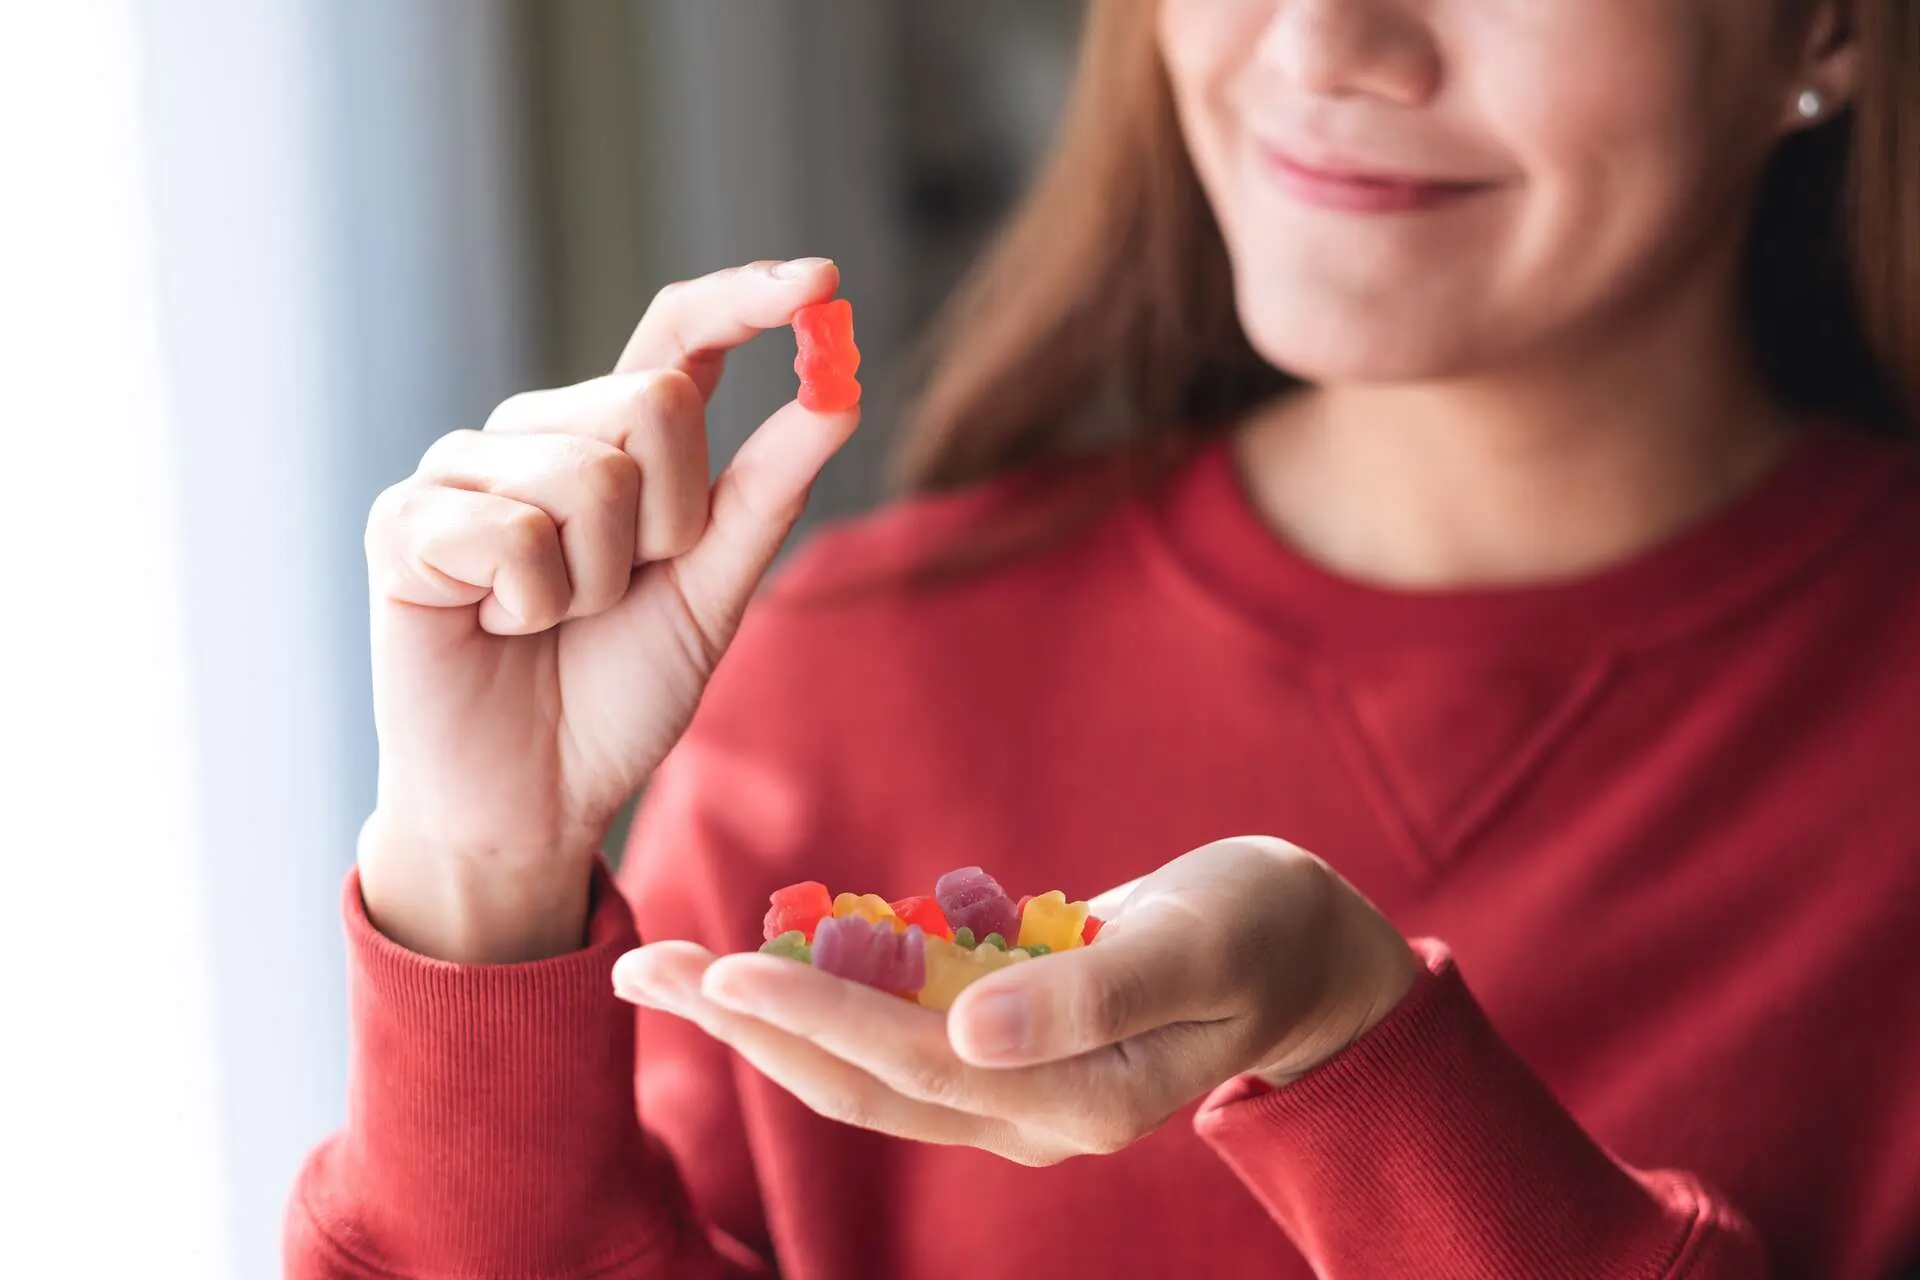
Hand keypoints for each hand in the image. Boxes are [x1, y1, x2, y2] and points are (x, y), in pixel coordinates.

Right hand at [359, 258, 857, 962]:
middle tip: (620, 592)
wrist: (533, 798)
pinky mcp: (404, 524)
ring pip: (588, 473)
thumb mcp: (713, 592)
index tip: (823, 277)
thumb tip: (841, 393)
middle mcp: (535, 434)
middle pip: (654, 402)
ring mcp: (461, 471)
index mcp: (611, 441)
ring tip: (553, 621)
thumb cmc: (617, 693)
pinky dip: (529, 605)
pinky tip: (496, 629)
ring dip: (598, 580)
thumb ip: (766, 493)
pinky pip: (512, 532)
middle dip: (670, 523)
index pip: (677, 337)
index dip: (745, 299)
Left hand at [612, 837, 1418, 1164]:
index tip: (726, 969)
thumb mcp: (1200, 944)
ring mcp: (1011, 1091)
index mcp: (1079, 1099)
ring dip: (761, 1021)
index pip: (916, 1063)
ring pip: (860, 1067)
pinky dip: (820, 1001)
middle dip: (748, 1027)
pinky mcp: (1000, 1055)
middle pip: (859, 1080)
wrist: (1302, 953)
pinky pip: (891, 1037)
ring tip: (667, 971)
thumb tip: (970, 1030)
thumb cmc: (1261, 929)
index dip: (817, 1016)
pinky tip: (758, 964)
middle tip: (643, 969)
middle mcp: (1029, 1113)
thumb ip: (1090, 992)